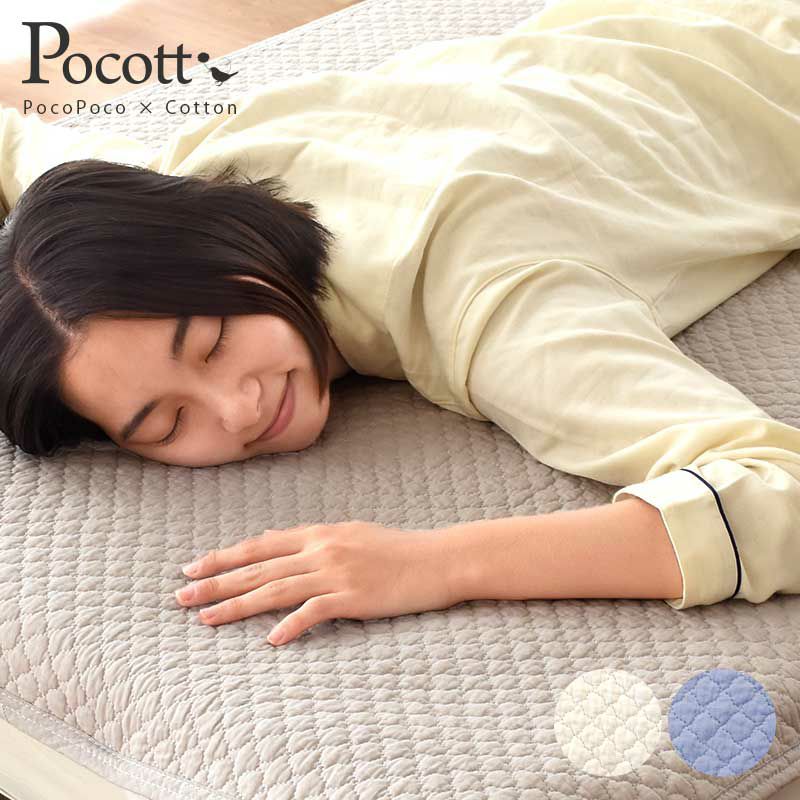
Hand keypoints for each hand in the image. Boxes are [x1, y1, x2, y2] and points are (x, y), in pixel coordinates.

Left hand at [174, 521, 460, 645]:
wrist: (437, 558)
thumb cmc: (396, 548)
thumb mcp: (352, 534)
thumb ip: (316, 541)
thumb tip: (284, 547)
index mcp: (319, 533)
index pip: (261, 546)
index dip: (225, 557)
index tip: (195, 567)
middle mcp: (321, 550)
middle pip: (258, 568)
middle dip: (216, 582)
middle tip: (182, 596)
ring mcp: (336, 573)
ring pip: (276, 590)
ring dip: (237, 606)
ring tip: (206, 619)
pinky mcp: (354, 597)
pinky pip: (314, 613)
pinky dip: (291, 626)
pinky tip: (270, 641)